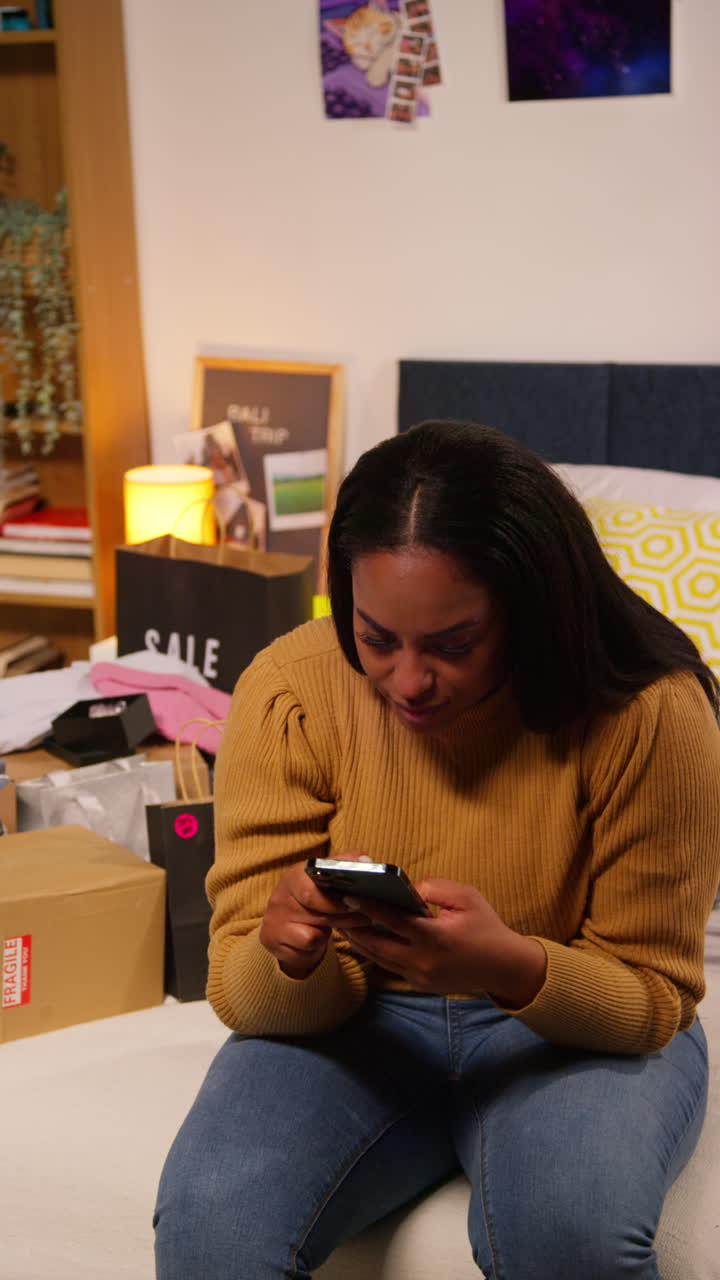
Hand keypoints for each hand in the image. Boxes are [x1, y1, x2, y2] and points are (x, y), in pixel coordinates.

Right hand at [259, 858, 369, 979]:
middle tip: (363, 917)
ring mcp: (274, 921)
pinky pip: (304, 947)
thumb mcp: (326, 877)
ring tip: (341, 925)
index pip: (312, 890)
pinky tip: (320, 937)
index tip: (355, 903)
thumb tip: (365, 860)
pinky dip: (316, 945)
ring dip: (330, 932)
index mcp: (294, 876)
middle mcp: (280, 897)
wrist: (287, 923)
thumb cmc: (312, 897)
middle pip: (317, 913)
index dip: (336, 900)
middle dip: (343, 916)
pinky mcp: (272, 940)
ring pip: (312, 934)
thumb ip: (346, 865)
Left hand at [337, 877, 546, 1006]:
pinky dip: (378, 952)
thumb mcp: (467, 897)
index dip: (369, 908)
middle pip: (377, 946)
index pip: (394, 921)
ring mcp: (421, 977)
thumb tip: (408, 889)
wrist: (504, 967)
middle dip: (354, 929)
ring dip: (361, 943)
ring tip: (345, 924)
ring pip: (380, 960)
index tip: (349, 896)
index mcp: (436, 938)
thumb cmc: (486, 926)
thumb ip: (435, 889)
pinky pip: (392, 967)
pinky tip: (368, 938)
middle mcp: (424, 961)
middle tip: (335, 912)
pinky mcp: (421, 984)